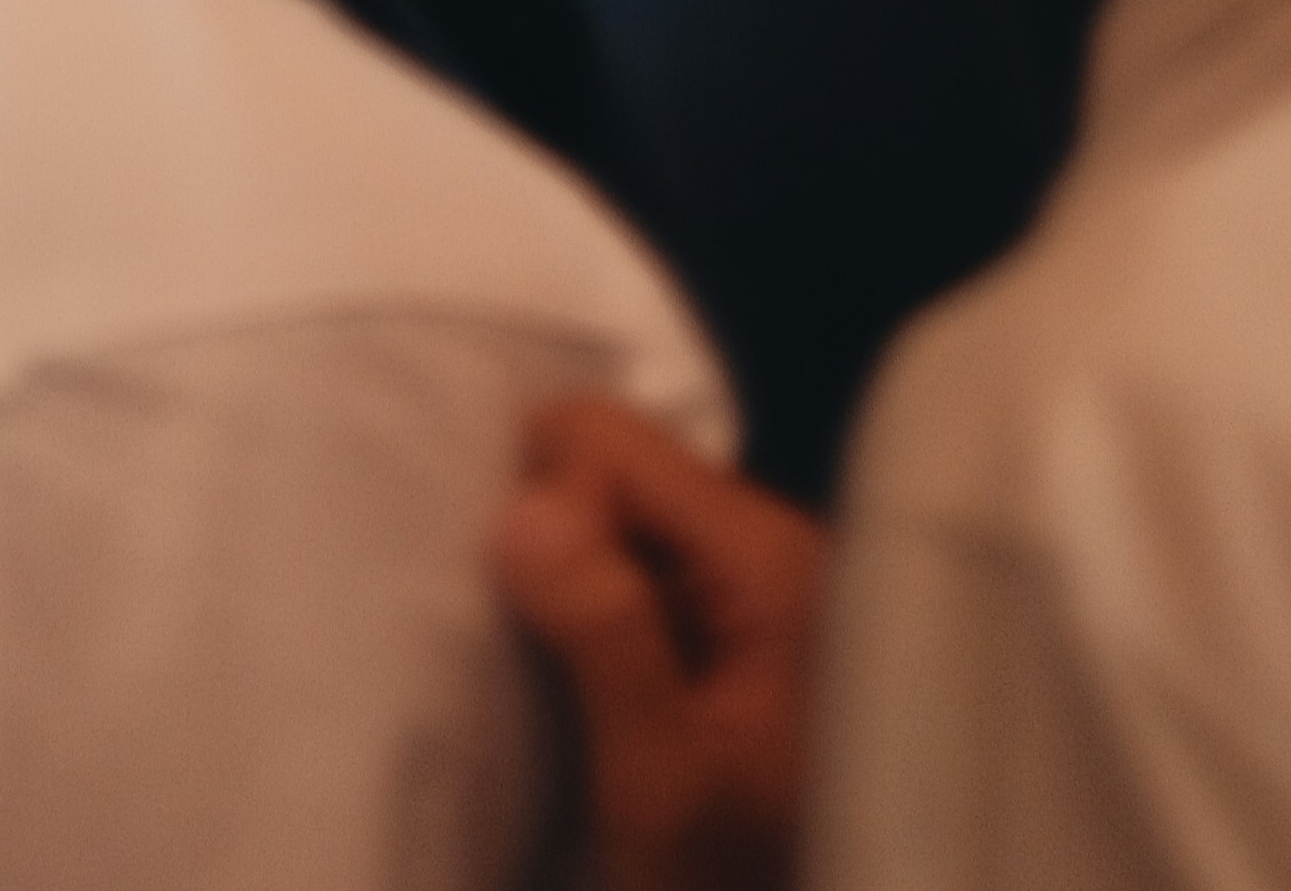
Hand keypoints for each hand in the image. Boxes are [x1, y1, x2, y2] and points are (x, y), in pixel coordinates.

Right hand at [495, 398, 820, 890]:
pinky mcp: (734, 633)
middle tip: (528, 655)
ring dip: (569, 587)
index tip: (517, 619)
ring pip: (618, 522)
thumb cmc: (732, 884)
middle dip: (552, 544)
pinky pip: (639, 572)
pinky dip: (594, 616)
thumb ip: (605, 635)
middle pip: (613, 470)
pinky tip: (586, 690)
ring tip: (553, 681)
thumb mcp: (660, 785)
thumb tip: (522, 507)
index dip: (539, 514)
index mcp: (771, 557)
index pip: (606, 443)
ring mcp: (757, 590)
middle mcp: (773, 546)